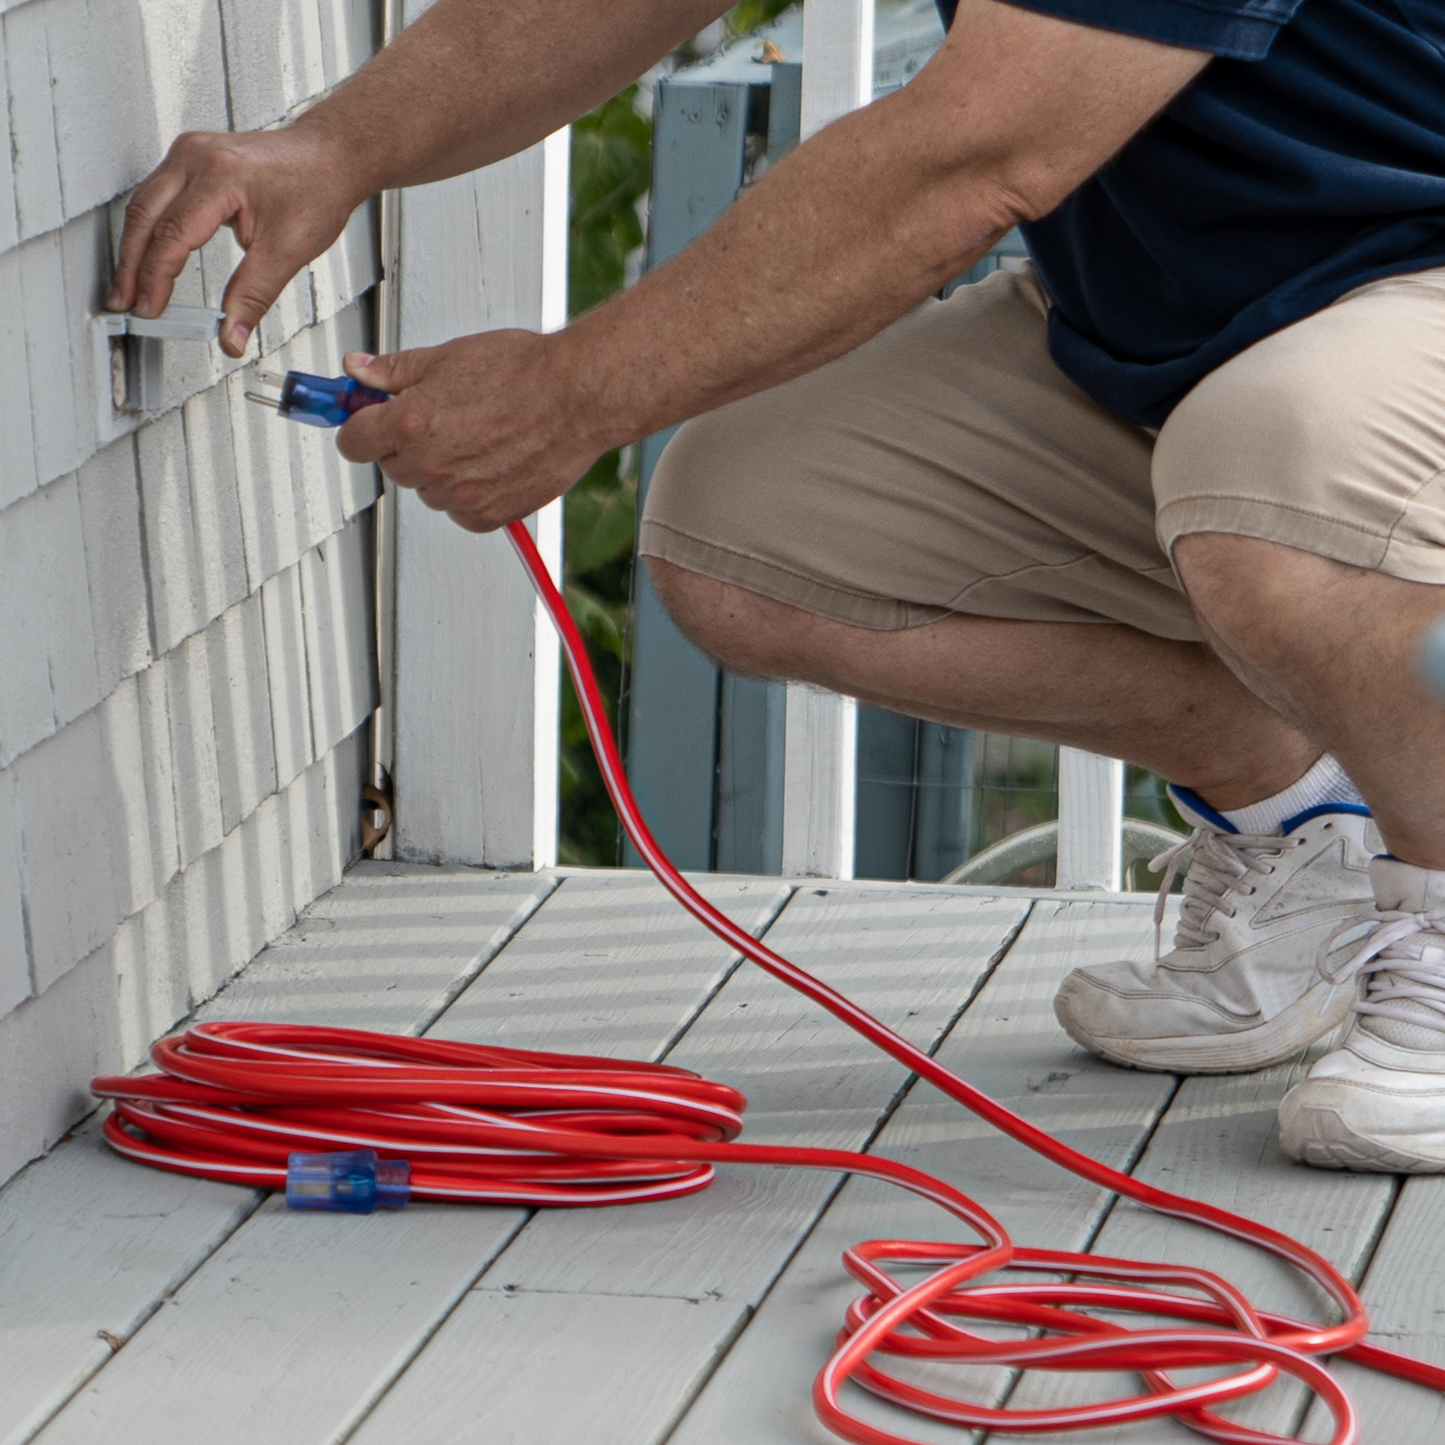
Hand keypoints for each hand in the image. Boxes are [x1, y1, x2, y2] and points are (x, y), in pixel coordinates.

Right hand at [108, 124, 360, 356]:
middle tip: (126, 303)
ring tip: (130, 287)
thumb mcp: (289, 250)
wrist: (329, 156)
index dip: (156, 278)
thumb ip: (254, 296)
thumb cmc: (317, 188)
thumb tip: (231, 335)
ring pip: (144, 203)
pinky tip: (146, 254)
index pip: (173, 234)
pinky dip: (149, 227)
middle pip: (145, 216)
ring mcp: (190, 152)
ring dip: (135, 248)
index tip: (150, 308)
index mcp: (221, 175)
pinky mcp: (191, 158)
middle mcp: (198, 156)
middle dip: (132, 266)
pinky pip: (157, 194)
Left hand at [336, 332, 605, 531]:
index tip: (369, 419)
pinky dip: (469, 494)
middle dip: (406, 444)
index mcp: (410, 424)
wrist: (577, 398)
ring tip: (477, 437)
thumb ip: (394, 371)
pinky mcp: (489, 515)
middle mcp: (431, 465)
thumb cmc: (524, 373)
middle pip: (392, 466)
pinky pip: (461, 511)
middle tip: (441, 418)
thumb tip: (359, 370)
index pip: (353, 442)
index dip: (360, 426)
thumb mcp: (447, 357)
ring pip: (428, 489)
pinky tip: (491, 462)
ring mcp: (459, 495)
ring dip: (440, 470)